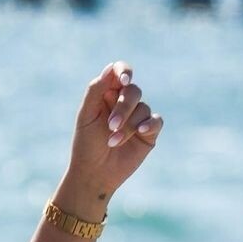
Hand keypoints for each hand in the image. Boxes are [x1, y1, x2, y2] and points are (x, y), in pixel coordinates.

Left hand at [68, 60, 163, 200]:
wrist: (93, 173)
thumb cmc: (86, 144)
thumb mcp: (86, 116)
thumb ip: (96, 90)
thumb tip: (111, 67)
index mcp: (108, 94)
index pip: (120, 72)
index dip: (124, 71)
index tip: (124, 80)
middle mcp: (125, 102)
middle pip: (134, 91)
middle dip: (123, 107)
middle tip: (110, 126)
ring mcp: (138, 117)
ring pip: (143, 108)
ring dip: (129, 125)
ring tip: (112, 141)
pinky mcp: (149, 132)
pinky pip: (156, 120)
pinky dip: (149, 123)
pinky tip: (140, 130)